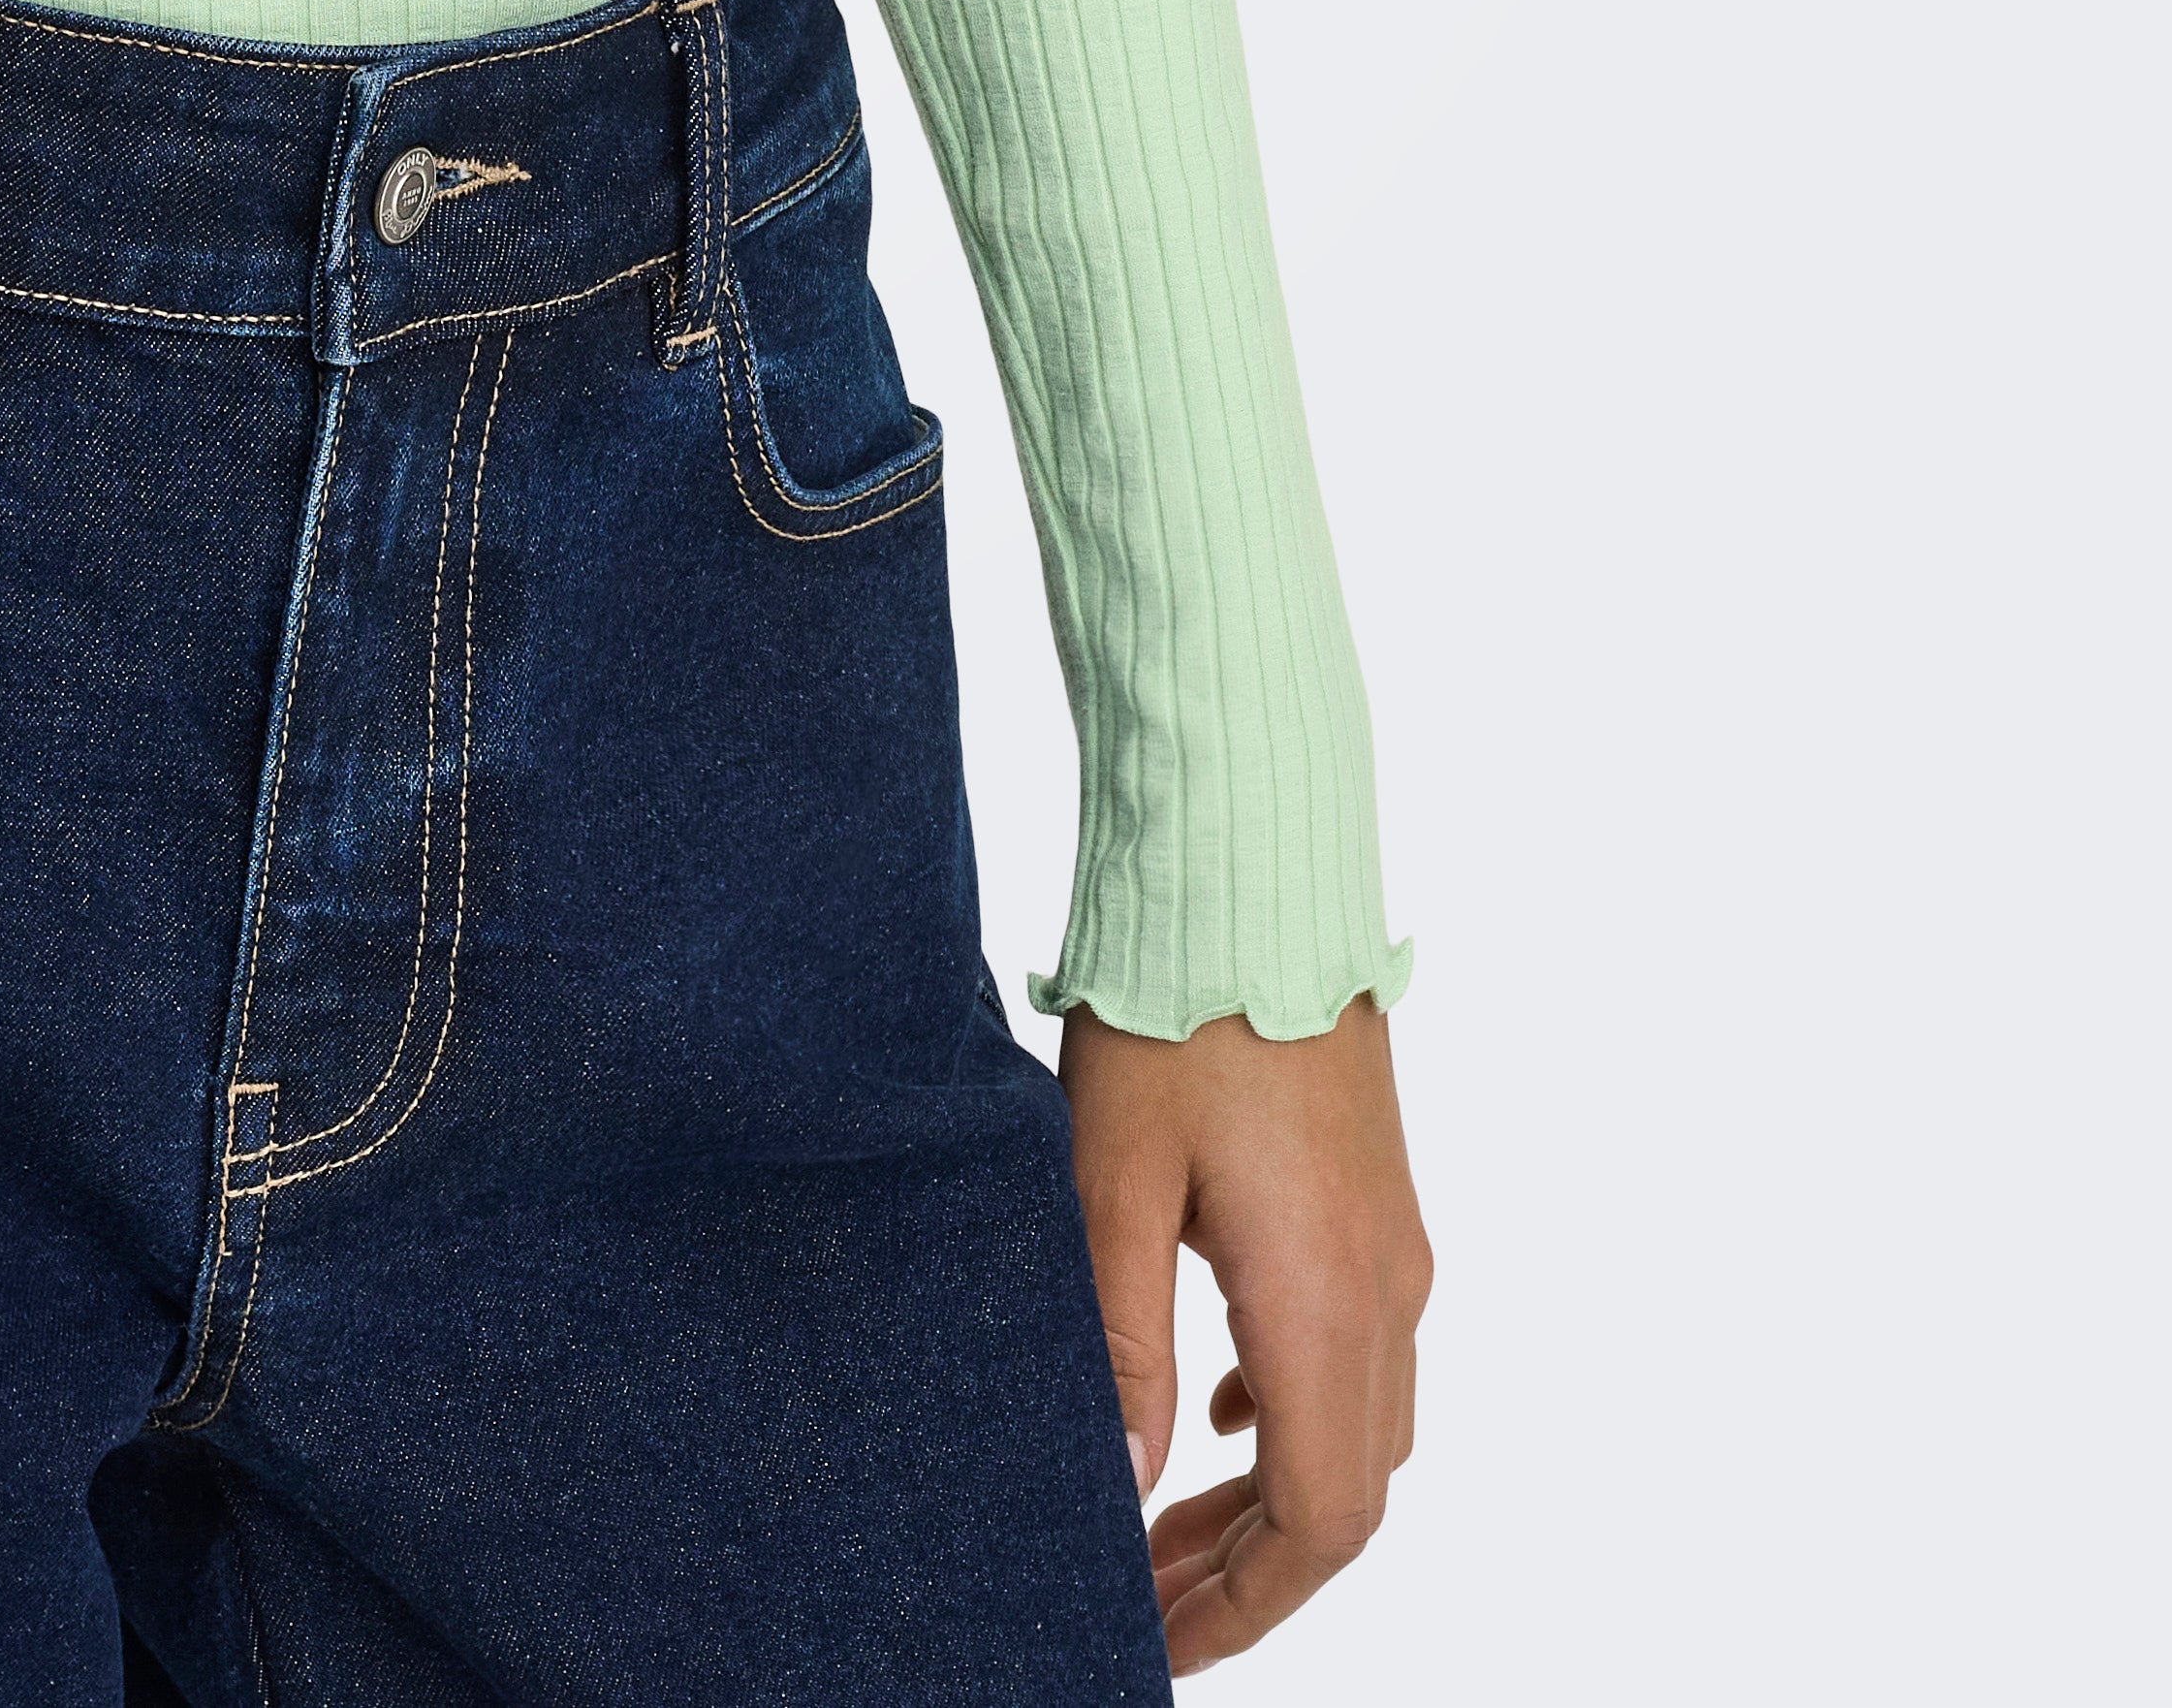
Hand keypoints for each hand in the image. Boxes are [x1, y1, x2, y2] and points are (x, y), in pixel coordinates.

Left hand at [1059, 995, 1430, 1669]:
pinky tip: (1209, 1421)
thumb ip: (1121, 1338)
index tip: (1156, 1642)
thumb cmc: (1173, 1011)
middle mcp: (1385, 1290)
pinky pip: (1358, 1360)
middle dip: (1250, 1576)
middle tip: (1145, 1609)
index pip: (1318, 1521)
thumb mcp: (1111, 1176)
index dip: (1244, 1606)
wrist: (1254, 874)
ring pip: (1358, 1433)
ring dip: (1269, 1503)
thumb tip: (1125, 1486)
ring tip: (1162, 1535)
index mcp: (1324, 1298)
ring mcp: (1393, 1247)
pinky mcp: (1376, 1207)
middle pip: (1346, 1499)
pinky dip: (1289, 1421)